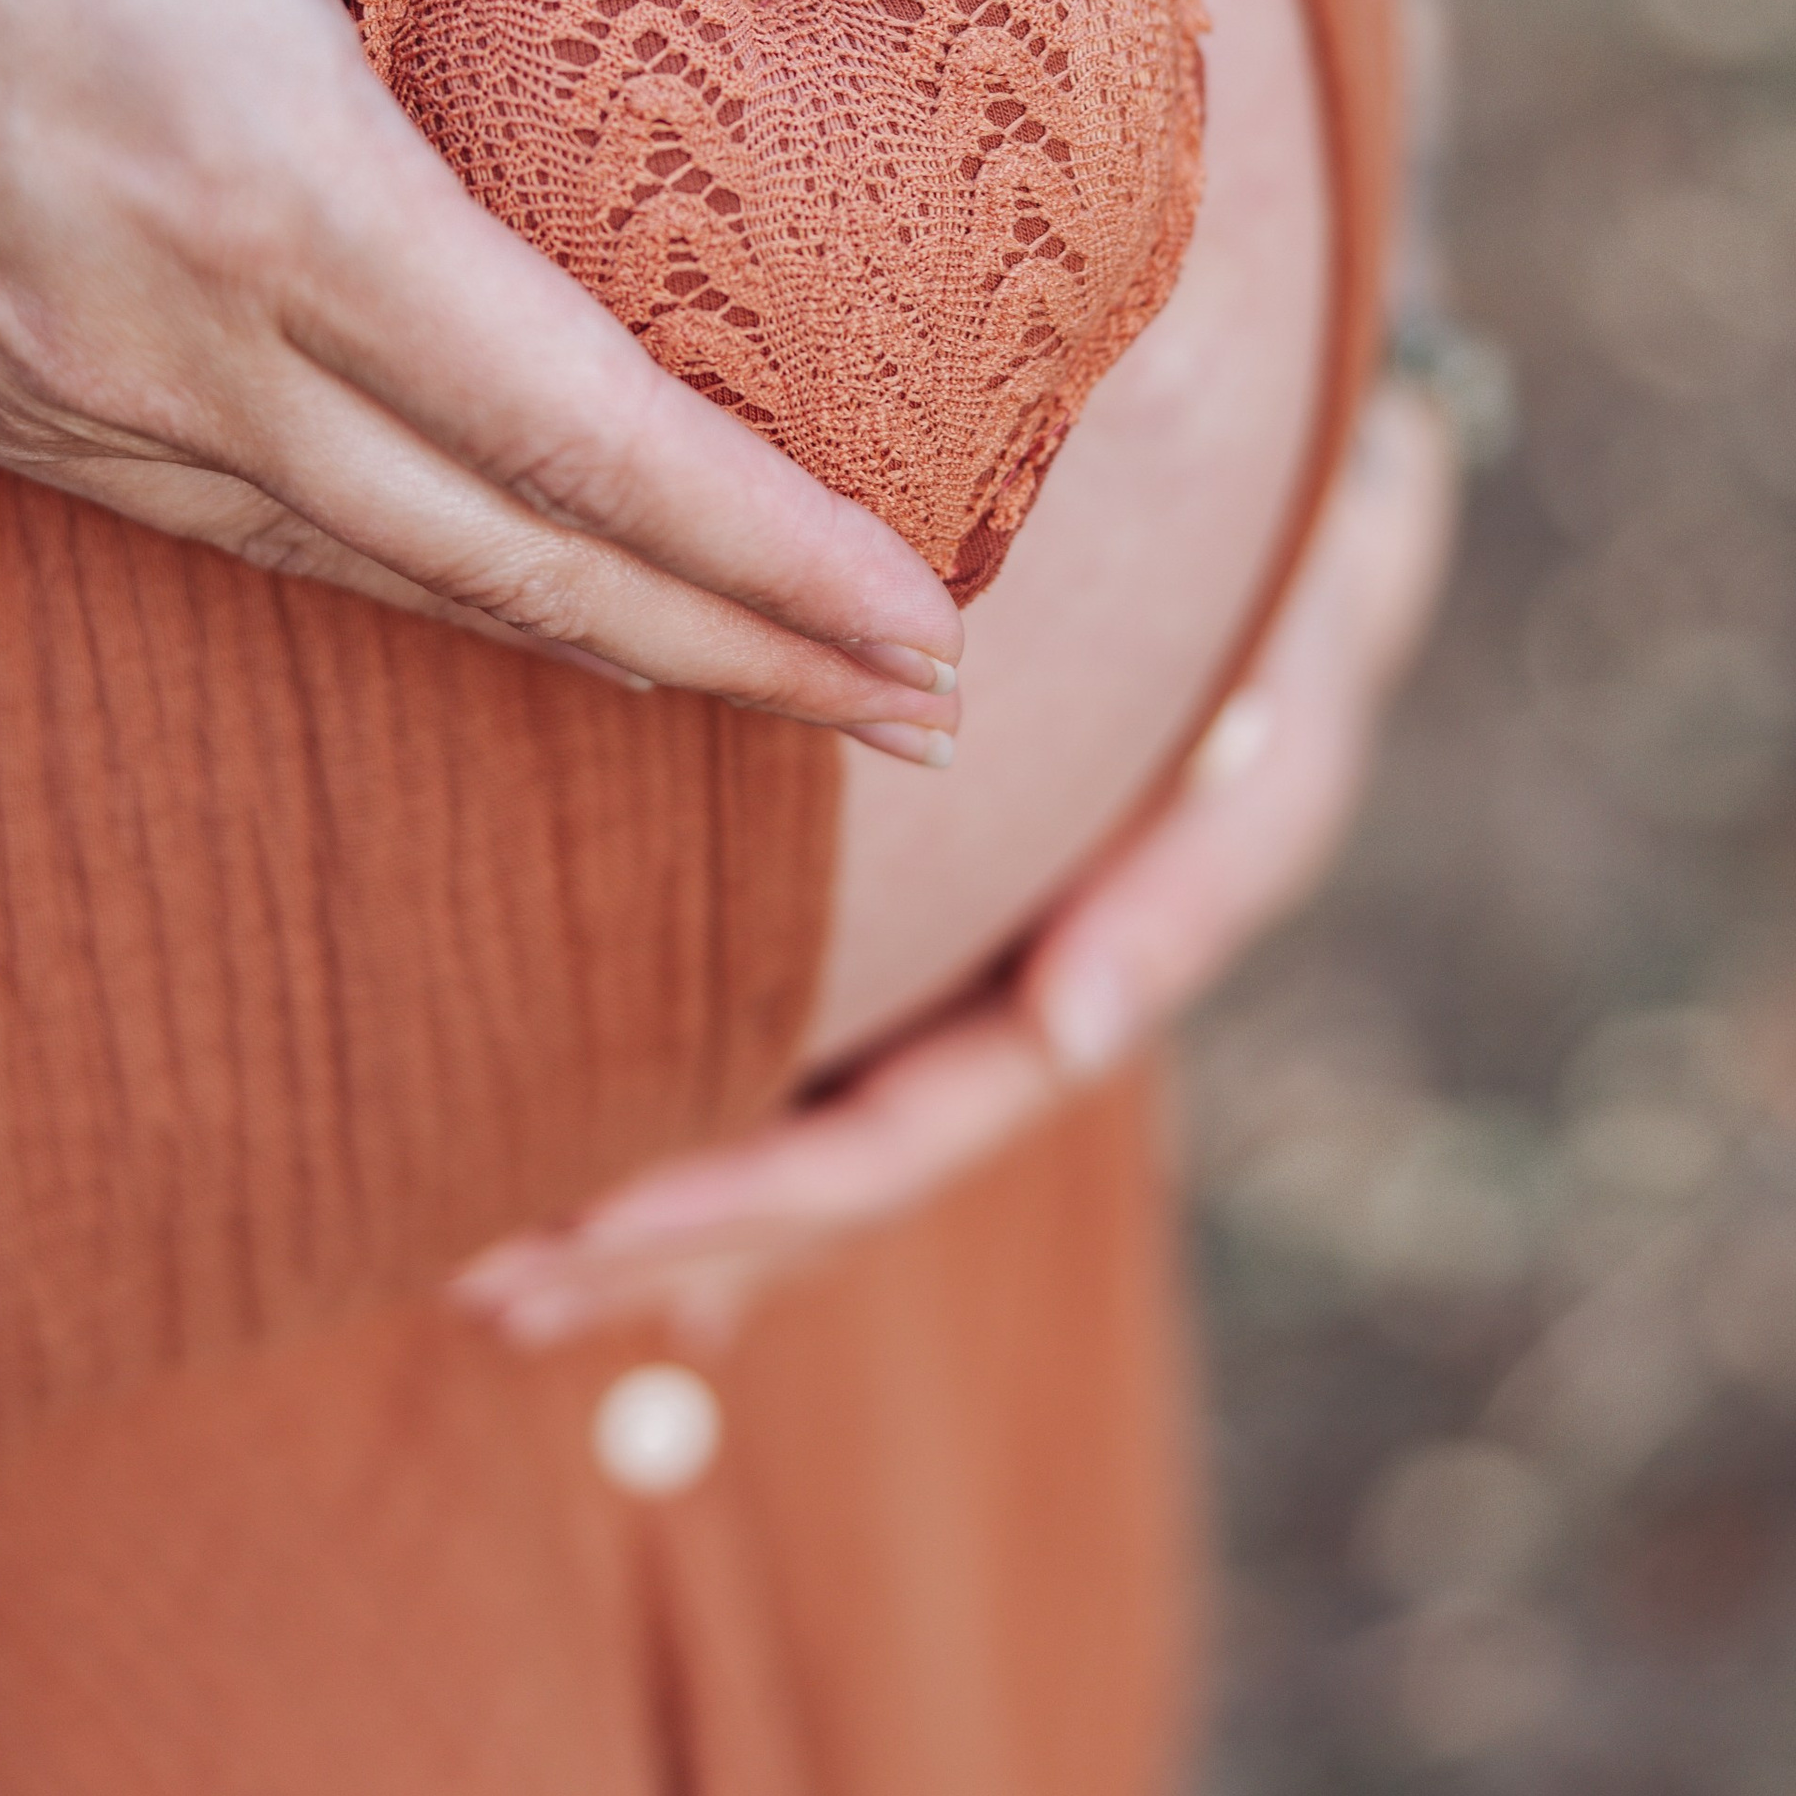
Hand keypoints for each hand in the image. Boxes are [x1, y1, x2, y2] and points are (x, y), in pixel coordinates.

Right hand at [0, 0, 960, 738]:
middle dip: (730, 654)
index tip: (926, 628)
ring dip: (579, 633)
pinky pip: (242, 527)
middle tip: (919, 718)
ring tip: (745, 668)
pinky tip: (486, 563)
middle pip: (506, 561)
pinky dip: (407, 567)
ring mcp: (53, 398)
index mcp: (262, 177)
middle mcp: (164, 344)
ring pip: (373, 568)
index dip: (770, 551)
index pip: (583, 431)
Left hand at [454, 378, 1458, 1342]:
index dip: (763, 1192)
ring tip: (494, 1279)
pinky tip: (604, 1203)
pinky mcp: (932, 907)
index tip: (602, 1227)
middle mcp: (1026, 995)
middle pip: (841, 1171)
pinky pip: (814, 1041)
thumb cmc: (1288, 600)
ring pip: (813, 1123)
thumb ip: (1191, 879)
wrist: (1307, 507)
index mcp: (1101, 974)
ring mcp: (976, 961)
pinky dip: (715, 1124)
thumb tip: (1076, 1025)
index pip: (914, 1128)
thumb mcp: (1283, 721)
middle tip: (488, 1288)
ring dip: (666, 1212)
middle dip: (674, 1240)